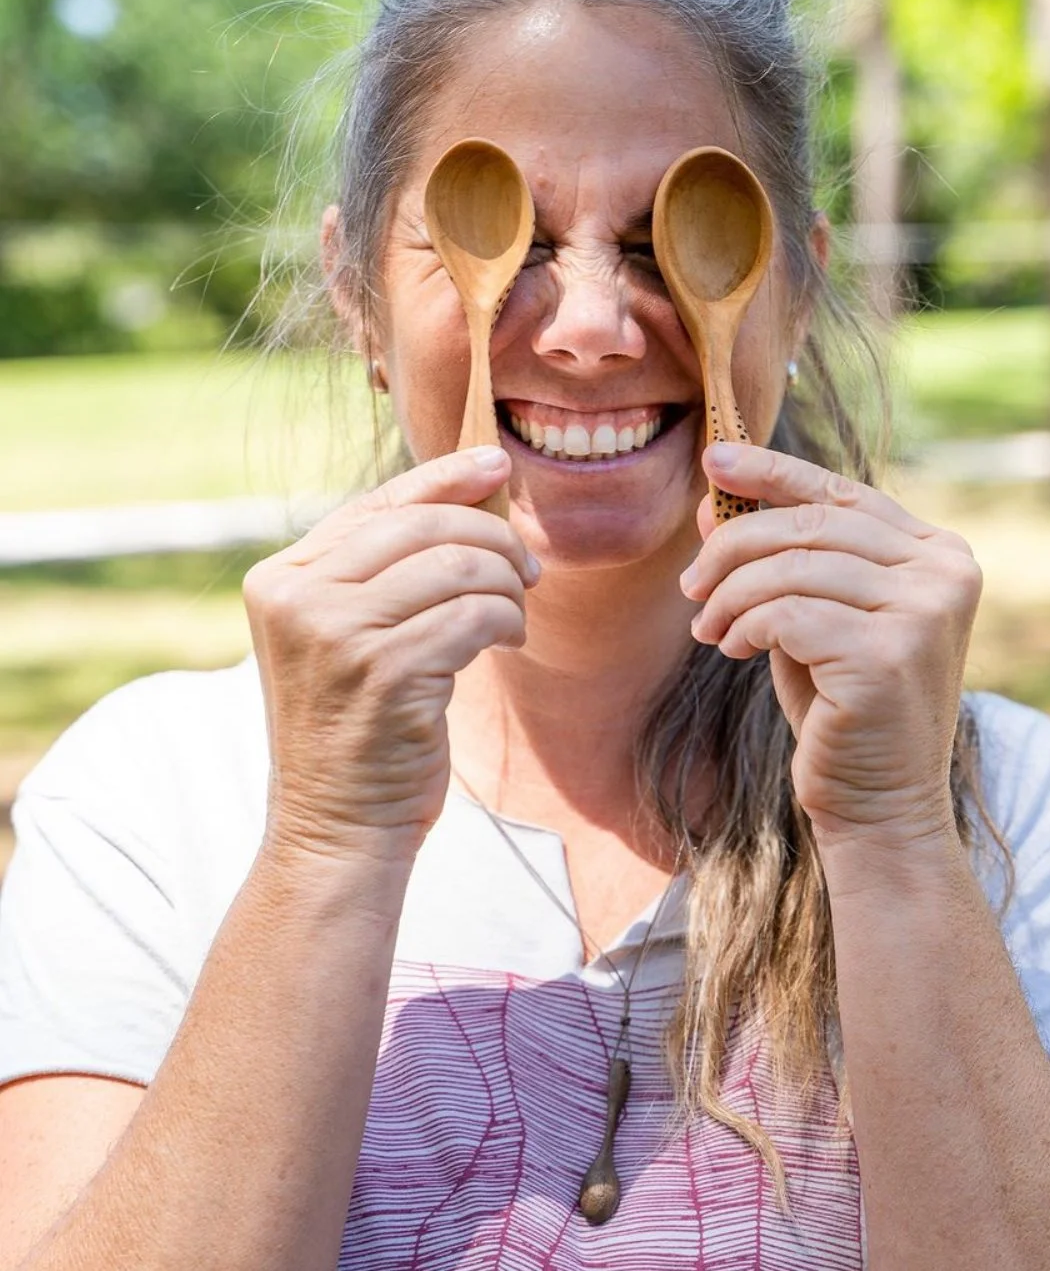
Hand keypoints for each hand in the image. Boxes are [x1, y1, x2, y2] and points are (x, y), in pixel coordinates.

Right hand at [243, 446, 538, 863]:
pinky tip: (506, 641)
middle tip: (527, 569)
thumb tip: (474, 486)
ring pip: (457, 565)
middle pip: (423, 525)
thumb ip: (386, 568)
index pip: (376, 503)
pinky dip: (507, 622)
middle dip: (492, 538)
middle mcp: (296, 595)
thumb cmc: (359, 729)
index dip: (444, 477)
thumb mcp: (350, 635)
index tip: (496, 461)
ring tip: (512, 615)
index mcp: (280, 577)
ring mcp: (334, 632)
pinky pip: (475, 614)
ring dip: (505, 586)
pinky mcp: (382, 670)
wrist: (337, 829)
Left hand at [680, 443, 981, 841]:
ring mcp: (924, 612)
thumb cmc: (841, 710)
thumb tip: (712, 498)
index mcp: (937, 555)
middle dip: (733, 546)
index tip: (712, 459)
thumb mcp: (808, 618)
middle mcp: (944, 574)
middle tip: (690, 583)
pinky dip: (745, 626)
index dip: (772, 470)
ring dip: (730, 595)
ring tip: (710, 628)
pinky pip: (786, 613)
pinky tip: (733, 649)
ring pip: (790, 567)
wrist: (879, 806)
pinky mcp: (889, 654)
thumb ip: (777, 559)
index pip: (842, 492)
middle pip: (809, 524)